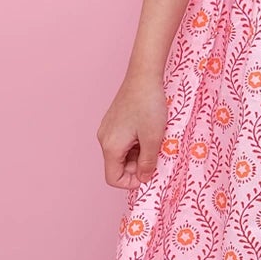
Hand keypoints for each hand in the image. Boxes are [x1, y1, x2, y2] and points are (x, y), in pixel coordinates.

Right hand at [97, 73, 169, 187]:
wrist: (144, 77)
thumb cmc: (149, 105)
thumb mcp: (153, 138)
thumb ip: (148, 162)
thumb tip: (144, 178)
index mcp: (111, 147)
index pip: (113, 178)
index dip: (131, 182)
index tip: (149, 173)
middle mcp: (104, 139)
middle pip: (117, 166)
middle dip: (137, 166)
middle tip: (155, 154)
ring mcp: (107, 129)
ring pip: (121, 154)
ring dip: (138, 154)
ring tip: (153, 141)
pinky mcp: (113, 121)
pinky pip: (122, 141)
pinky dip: (135, 143)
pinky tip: (148, 132)